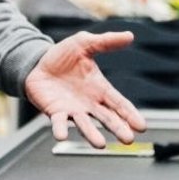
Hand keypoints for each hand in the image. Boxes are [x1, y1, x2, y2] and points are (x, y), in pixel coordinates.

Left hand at [24, 31, 146, 148]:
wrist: (37, 63)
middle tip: (128, 139)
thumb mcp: (85, 43)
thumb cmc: (62, 56)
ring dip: (92, 135)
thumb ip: (106, 41)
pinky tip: (62, 135)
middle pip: (107, 119)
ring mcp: (73, 110)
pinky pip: (58, 123)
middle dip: (118, 129)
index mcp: (100, 89)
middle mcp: (89, 104)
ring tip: (100, 144)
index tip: (142, 126)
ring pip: (85, 125)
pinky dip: (60, 129)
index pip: (119, 104)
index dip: (130, 114)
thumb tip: (129, 35)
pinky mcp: (55, 112)